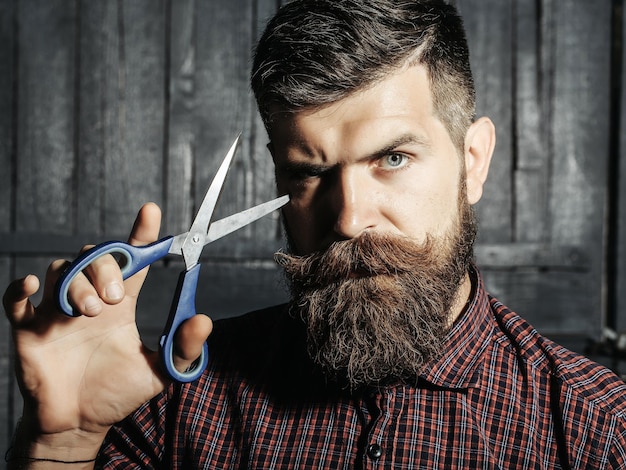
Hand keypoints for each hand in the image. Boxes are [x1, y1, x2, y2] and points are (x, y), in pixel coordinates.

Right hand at [3, 203, 212, 462]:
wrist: (78, 424)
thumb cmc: (117, 394)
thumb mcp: (159, 373)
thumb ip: (184, 349)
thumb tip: (204, 320)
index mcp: (122, 304)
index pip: (133, 260)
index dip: (141, 234)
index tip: (151, 212)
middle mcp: (91, 299)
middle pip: (95, 257)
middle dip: (106, 267)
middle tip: (115, 297)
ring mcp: (58, 312)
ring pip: (62, 271)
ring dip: (77, 283)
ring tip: (90, 311)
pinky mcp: (30, 328)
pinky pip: (17, 299)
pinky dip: (22, 287)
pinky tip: (34, 285)